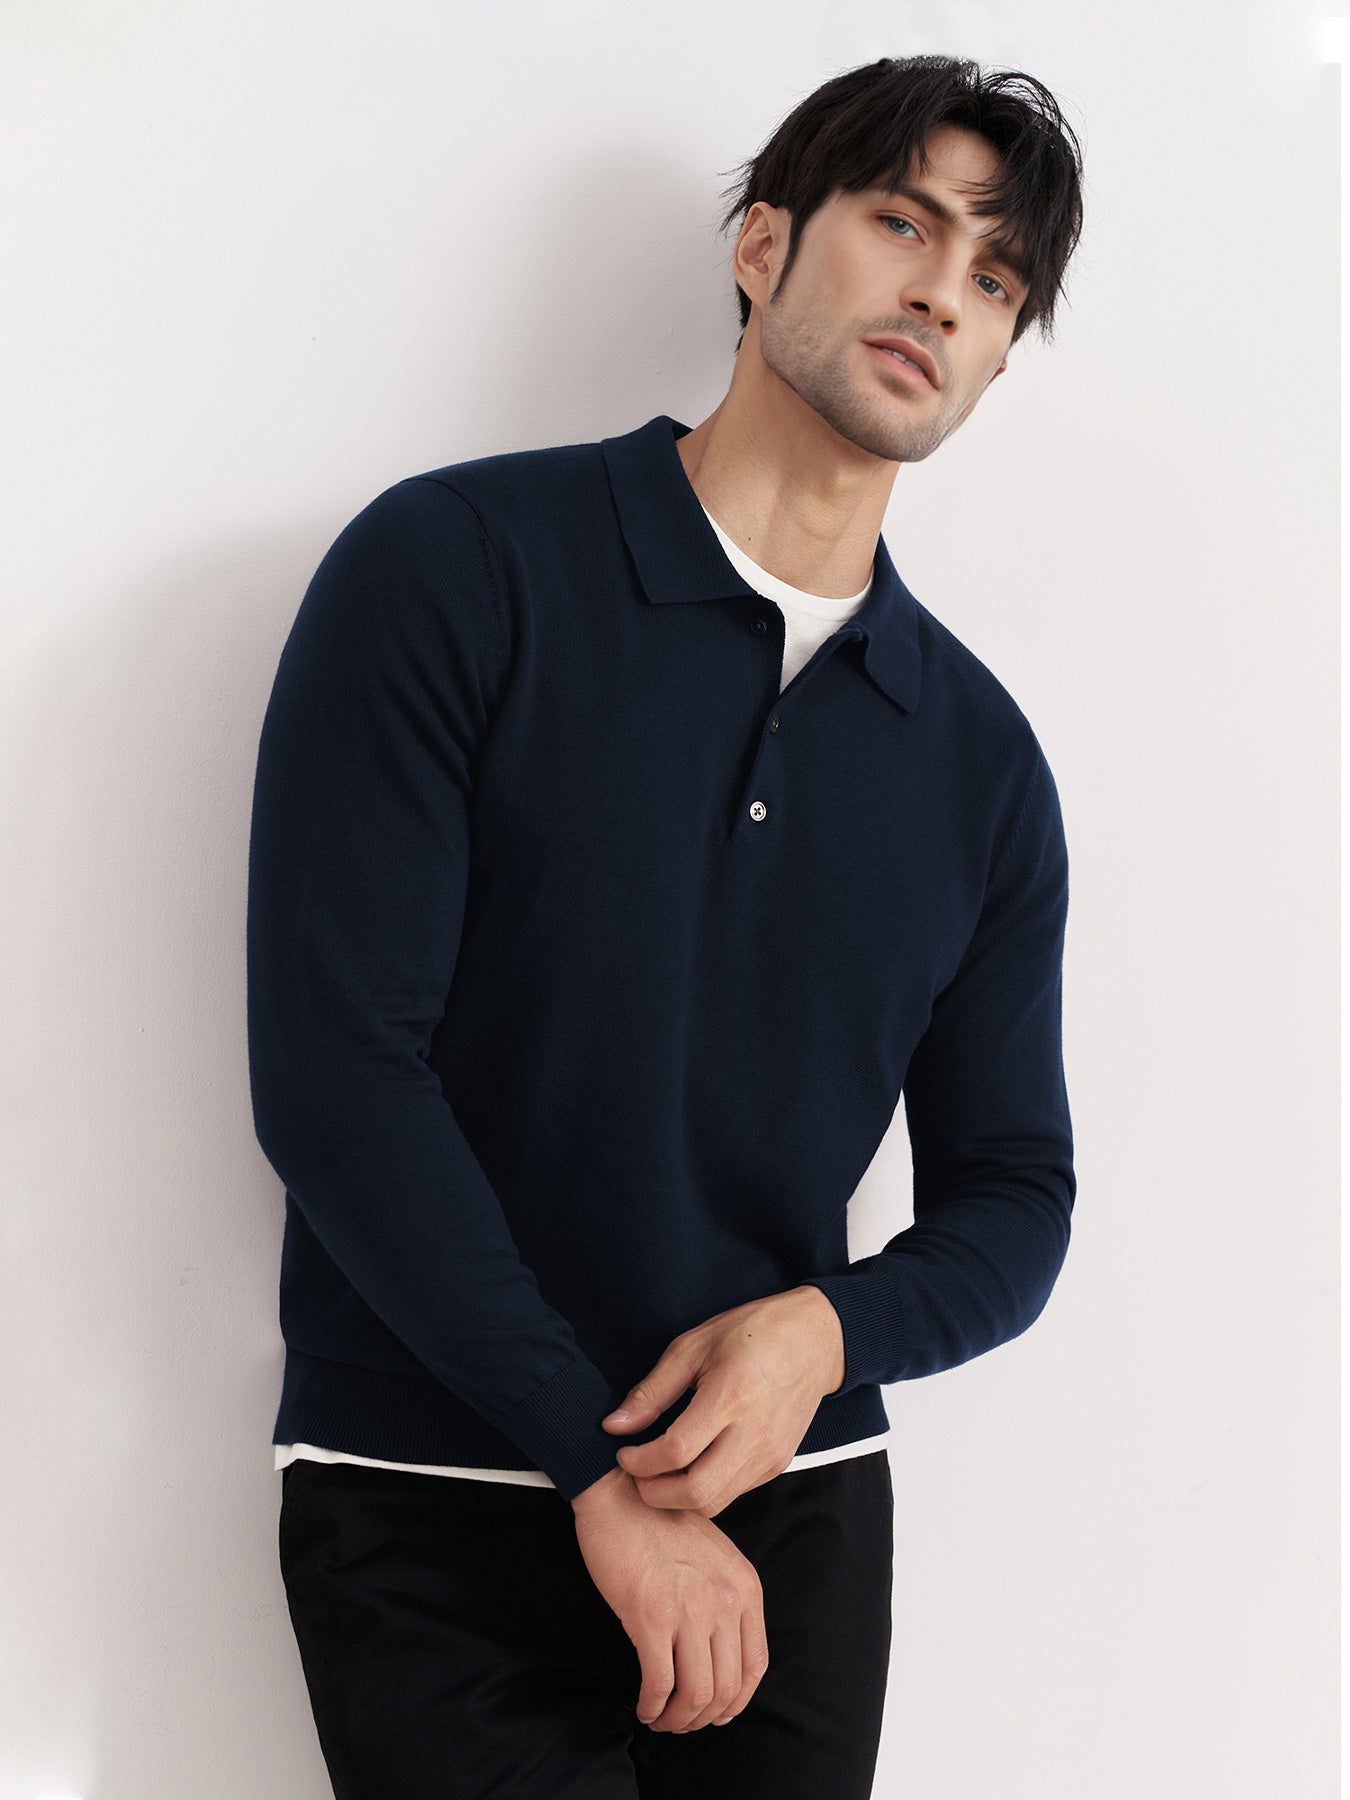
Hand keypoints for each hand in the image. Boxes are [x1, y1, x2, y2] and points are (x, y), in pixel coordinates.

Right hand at [571, 1467, 768, 1732]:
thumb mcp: (714, 1555)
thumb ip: (725, 1596)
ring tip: (660, 1718)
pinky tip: (643, 1706)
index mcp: (744, 1587)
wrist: (620, 1494)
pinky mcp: (651, 1617)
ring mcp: (690, 1610)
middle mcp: (725, 1601)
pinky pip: (660, 1683)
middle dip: (702, 1717)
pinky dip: (652, 1705)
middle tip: (679, 1721)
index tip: (715, 1712)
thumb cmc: (659, 1523)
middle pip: (725, 1688)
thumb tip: (721, 1654)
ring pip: (696, 1694)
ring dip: (677, 1718)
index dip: (736, 1701)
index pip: (755, 1665)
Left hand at [600, 1286, 845, 1517]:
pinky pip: (734, 1492)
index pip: (676, 1452)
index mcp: (731, 1396)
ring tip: (659, 1472)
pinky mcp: (778, 1464)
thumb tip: (614, 1426)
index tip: (624, 1452)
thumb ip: (652, 1391)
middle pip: (695, 1493)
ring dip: (678, 1498)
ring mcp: (770, 1454)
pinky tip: (691, 1466)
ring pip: (715, 1502)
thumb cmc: (752, 1332)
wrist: (815, 1340)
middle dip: (654, 1493)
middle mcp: (754, 1433)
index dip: (640, 1462)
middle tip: (637, 1473)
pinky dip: (705, 1490)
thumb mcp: (693, 1346)